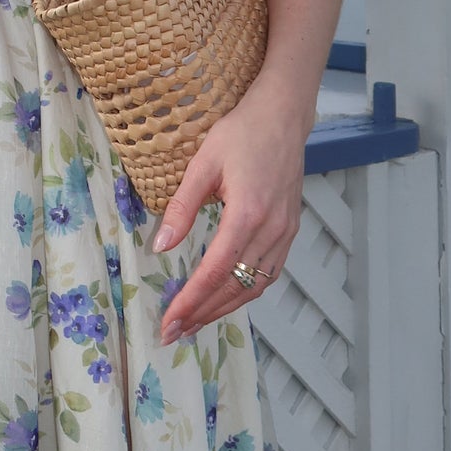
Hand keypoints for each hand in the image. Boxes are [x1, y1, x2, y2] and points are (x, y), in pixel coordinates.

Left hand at [149, 98, 304, 341]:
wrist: (283, 117)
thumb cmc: (240, 134)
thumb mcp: (202, 165)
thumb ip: (181, 208)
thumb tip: (161, 246)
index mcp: (247, 214)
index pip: (215, 271)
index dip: (190, 301)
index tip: (169, 322)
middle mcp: (271, 230)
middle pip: (235, 288)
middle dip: (203, 314)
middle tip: (174, 333)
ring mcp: (285, 233)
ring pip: (255, 287)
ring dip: (224, 309)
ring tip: (195, 323)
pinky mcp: (290, 231)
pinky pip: (269, 274)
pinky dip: (245, 292)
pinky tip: (225, 298)